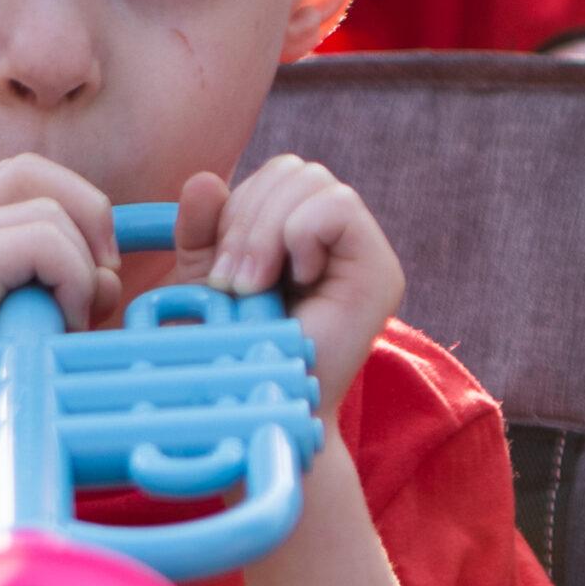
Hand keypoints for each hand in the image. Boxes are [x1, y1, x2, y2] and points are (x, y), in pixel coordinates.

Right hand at [0, 156, 120, 452]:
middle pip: (31, 174)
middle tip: (101, 284)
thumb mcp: (53, 315)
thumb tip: (151, 222)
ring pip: (47, 212)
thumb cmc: (18, 392)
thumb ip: (80, 265)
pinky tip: (62, 326)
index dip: (78, 204)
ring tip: (71, 321)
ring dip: (81, 268)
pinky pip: (42, 242)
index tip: (102, 267)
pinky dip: (71, 280)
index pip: (24, 176)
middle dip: (87, 217)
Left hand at [176, 155, 402, 423]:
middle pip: (296, 171)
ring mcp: (366, 252)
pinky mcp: (381, 272)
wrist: (264, 414)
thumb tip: (204, 180)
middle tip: (234, 284)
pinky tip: (296, 282)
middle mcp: (342, 237)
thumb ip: (203, 233)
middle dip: (249, 219)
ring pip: (316, 183)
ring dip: (268, 231)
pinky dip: (301, 235)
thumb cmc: (237, 355)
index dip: (241, 205)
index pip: (280, 173)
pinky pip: (339, 208)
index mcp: (305, 231)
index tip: (220, 273)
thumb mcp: (207, 285)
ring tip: (254, 287)